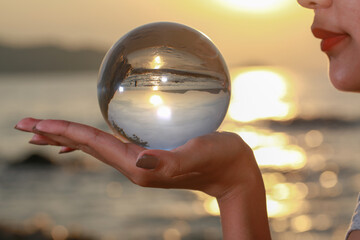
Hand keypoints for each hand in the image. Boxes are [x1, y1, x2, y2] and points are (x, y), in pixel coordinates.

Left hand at [14, 117, 258, 197]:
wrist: (233, 173)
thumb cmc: (221, 158)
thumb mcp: (199, 153)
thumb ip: (170, 160)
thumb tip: (141, 160)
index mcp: (141, 165)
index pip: (94, 145)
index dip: (65, 131)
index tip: (36, 123)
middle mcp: (135, 167)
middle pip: (86, 148)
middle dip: (56, 135)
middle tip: (25, 126)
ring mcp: (140, 164)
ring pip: (95, 149)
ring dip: (69, 139)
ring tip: (46, 133)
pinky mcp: (148, 158)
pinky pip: (109, 149)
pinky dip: (90, 143)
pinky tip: (83, 143)